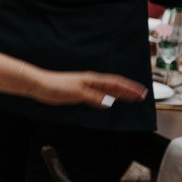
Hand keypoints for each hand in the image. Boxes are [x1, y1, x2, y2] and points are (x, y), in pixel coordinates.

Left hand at [33, 71, 147, 107]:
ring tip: (130, 97)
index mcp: (93, 80)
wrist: (39, 84)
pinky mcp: (79, 91)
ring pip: (108, 89)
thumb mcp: (77, 92)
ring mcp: (86, 86)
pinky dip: (108, 96)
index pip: (116, 83)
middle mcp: (91, 81)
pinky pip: (99, 93)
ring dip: (120, 93)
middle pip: (115, 86)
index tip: (141, 93)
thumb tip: (109, 102)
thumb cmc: (55, 85)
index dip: (129, 88)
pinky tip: (109, 100)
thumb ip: (93, 97)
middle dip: (129, 90)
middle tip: (142, 95)